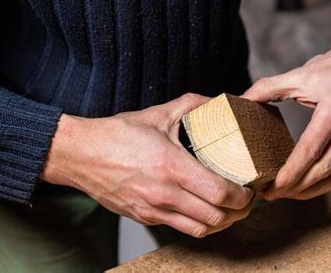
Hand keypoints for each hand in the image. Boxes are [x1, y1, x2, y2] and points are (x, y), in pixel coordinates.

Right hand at [42, 93, 253, 237]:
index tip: (251, 190)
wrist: (80, 155)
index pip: (220, 193)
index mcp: (172, 166)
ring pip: (201, 229)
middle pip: (216, 217)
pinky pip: (181, 229)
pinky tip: (205, 211)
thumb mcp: (158, 114)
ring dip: (222, 223)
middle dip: (240, 212)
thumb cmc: (117, 134)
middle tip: (247, 200)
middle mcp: (164, 194)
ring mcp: (153, 210)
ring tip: (231, 209)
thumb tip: (220, 100)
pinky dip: (200, 224)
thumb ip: (193, 104)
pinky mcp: (144, 217)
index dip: (243, 197)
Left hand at [243, 39, 330, 200]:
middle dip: (295, 187)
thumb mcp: (298, 75)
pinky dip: (323, 185)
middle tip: (270, 194)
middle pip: (322, 169)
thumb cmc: (330, 69)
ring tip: (284, 194)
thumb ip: (267, 88)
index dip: (290, 172)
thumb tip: (241, 101)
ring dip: (309, 191)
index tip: (271, 185)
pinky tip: (304, 188)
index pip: (310, 149)